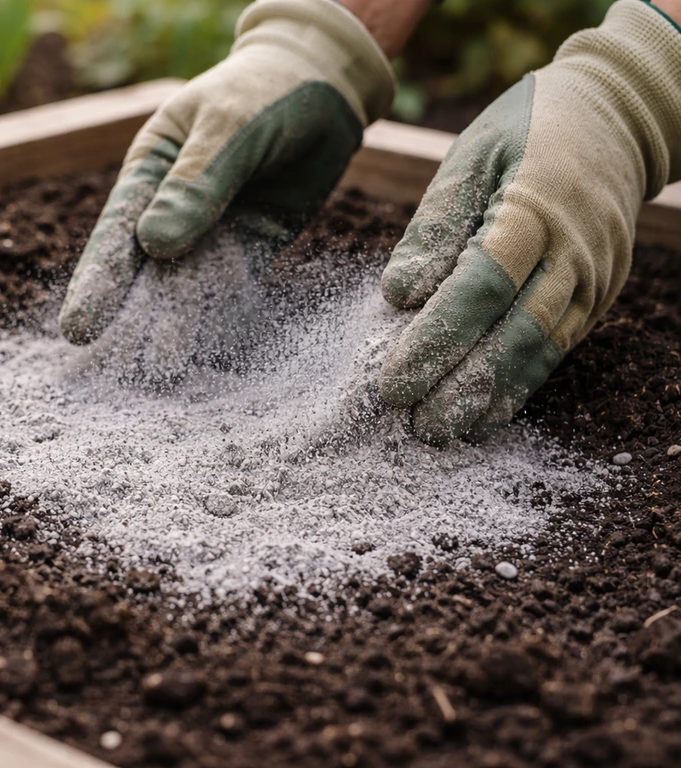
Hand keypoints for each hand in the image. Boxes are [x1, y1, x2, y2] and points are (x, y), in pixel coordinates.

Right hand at [58, 0, 394, 345]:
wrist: (324, 81)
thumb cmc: (262, 90)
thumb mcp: (228, 126)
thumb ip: (197, 184)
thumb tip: (155, 246)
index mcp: (148, 172)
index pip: (116, 235)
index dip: (98, 283)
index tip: (78, 329)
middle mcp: (171, 209)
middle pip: (145, 272)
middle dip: (128, 321)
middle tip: (106, 372)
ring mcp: (212, 232)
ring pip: (189, 287)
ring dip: (175, 328)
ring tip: (158, 374)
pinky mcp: (252, 248)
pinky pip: (233, 287)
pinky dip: (220, 318)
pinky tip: (206, 353)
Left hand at [379, 0, 680, 444]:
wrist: (616, 119)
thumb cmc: (524, 133)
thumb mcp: (470, 159)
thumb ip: (434, 228)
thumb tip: (398, 295)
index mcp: (532, 210)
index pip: (480, 288)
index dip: (436, 339)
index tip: (394, 381)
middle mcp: (572, 251)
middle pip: (515, 331)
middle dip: (462, 385)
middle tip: (414, 425)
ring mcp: (593, 277)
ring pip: (540, 349)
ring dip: (491, 397)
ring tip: (443, 432)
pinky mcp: (598, 295)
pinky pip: (557, 348)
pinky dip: (520, 384)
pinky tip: (485, 415)